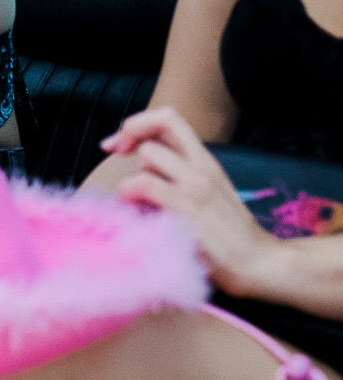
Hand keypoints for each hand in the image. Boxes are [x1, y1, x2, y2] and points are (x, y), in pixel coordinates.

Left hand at [103, 106, 278, 296]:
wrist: (260, 262)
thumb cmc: (227, 233)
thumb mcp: (207, 192)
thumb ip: (180, 174)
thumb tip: (141, 167)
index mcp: (205, 160)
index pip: (168, 117)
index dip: (137, 123)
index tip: (119, 144)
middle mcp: (201, 167)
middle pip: (155, 130)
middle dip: (129, 143)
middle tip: (121, 165)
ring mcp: (196, 187)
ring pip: (147, 155)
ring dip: (131, 177)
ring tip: (136, 202)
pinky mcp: (187, 210)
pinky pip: (144, 185)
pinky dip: (129, 193)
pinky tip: (135, 211)